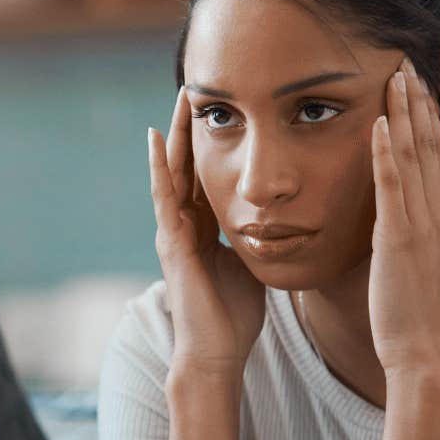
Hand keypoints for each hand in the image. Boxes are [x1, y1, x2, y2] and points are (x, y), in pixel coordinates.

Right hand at [149, 89, 266, 376]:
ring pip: (172, 172)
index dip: (210, 141)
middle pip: (186, 165)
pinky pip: (164, 197)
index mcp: (204, 229)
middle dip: (190, 127)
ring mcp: (173, 232)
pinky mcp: (173, 243)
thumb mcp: (252, 264)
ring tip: (180, 99)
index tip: (222, 107)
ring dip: (175, 135)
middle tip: (196, 87)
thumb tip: (283, 220)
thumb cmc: (235, 316)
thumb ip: (257, 239)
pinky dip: (159, 166)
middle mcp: (184, 225)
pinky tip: (157, 138)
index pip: (205, 174)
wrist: (218, 352)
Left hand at [368, 59, 439, 375]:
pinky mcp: (398, 238)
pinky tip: (380, 124)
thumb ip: (409, 227)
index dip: (431, 115)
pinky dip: (387, 153)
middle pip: (431, 143)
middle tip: (410, 60)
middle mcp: (438, 212)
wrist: (419, 349)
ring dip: (406, 113)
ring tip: (396, 75)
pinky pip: (393, 187)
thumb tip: (395, 210)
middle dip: (421, 100)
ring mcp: (421, 223)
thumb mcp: (414, 258)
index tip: (422, 82)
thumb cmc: (411, 309)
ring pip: (416, 156)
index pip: (438, 153)